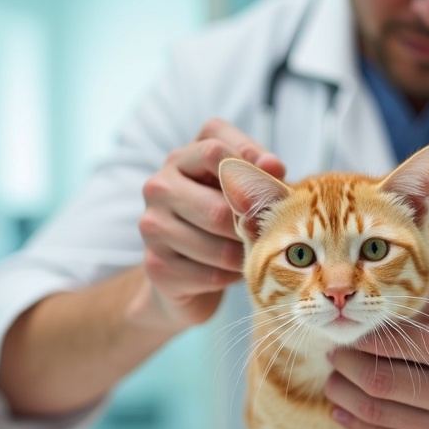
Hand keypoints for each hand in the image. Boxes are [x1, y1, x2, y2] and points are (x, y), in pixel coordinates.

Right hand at [130, 118, 285, 328]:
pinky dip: (231, 277)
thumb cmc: (221, 218)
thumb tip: (274, 167)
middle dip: (252, 228)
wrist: (185, 272)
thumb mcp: (240, 186)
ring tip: (253, 254)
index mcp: (181, 158)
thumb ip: (258, 171)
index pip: (214, 151)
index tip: (276, 187)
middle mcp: (158, 186)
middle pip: (219, 208)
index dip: (252, 171)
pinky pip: (211, 275)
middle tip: (272, 236)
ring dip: (245, 257)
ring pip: (219, 248)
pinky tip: (232, 272)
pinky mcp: (156, 265)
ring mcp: (152, 226)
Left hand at [324, 273, 428, 428]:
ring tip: (333, 375)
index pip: (399, 345)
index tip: (345, 327)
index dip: (362, 337)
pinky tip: (342, 405)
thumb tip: (371, 287)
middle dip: (345, 365)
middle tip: (332, 350)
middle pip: (382, 382)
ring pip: (379, 414)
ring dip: (344, 393)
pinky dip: (357, 422)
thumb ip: (423, 290)